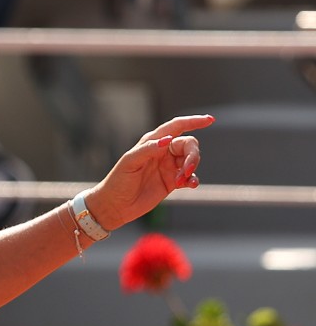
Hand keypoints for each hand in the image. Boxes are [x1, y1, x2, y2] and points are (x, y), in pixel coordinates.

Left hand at [84, 114, 212, 231]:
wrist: (115, 205)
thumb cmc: (118, 181)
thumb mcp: (130, 162)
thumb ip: (148, 149)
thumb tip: (168, 140)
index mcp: (152, 142)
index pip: (176, 127)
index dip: (193, 122)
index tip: (210, 120)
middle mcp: (162, 152)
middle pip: (188, 145)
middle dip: (193, 155)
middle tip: (187, 170)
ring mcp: (168, 167)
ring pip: (191, 160)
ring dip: (191, 169)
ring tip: (180, 181)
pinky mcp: (172, 181)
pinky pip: (190, 177)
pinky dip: (193, 180)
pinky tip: (189, 185)